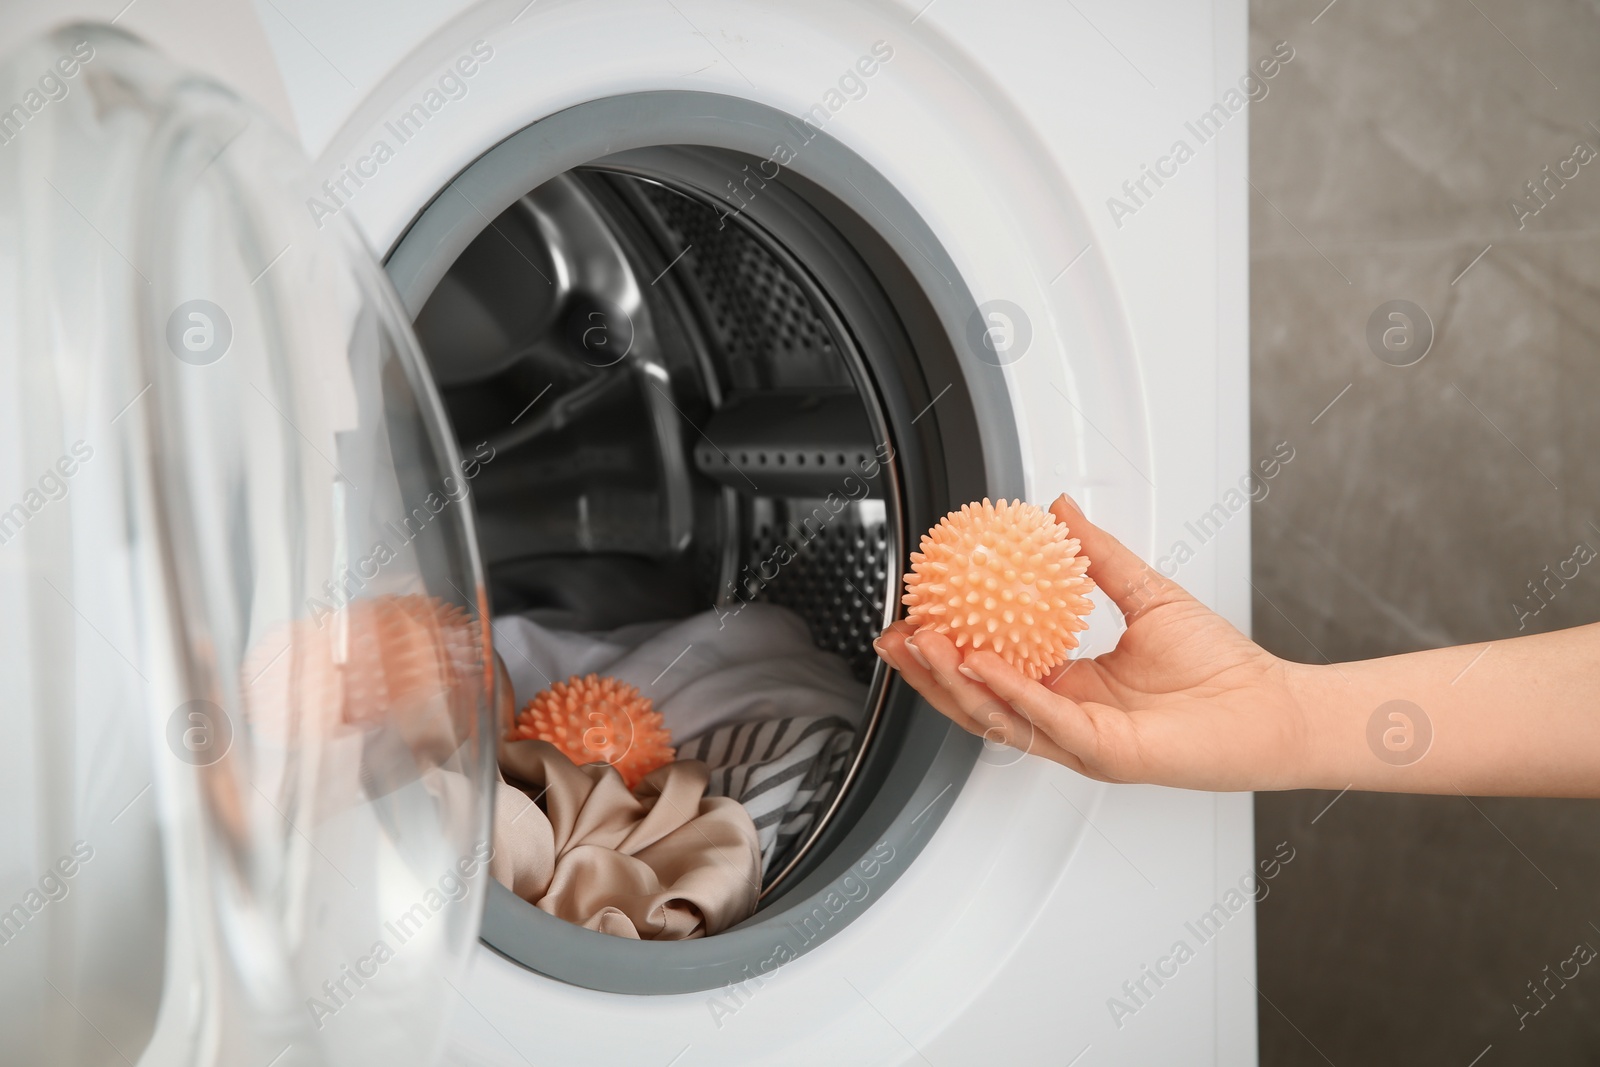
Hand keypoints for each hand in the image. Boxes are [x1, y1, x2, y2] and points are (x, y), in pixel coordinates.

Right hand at [874, 494, 1317, 790]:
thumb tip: (1061, 512)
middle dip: (927, 671)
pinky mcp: (1103, 752)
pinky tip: (982, 661)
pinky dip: (1009, 689)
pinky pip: (1045, 717)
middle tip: (895, 635)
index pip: (992, 671)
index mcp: (1070, 688)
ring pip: (998, 715)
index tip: (917, 613)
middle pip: (977, 700)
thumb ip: (1097, 556)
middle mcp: (1067, 719)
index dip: (948, 648)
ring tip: (923, 642)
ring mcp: (1080, 740)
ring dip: (953, 680)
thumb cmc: (1222, 668)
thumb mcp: (1145, 593)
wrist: (1269, 707)